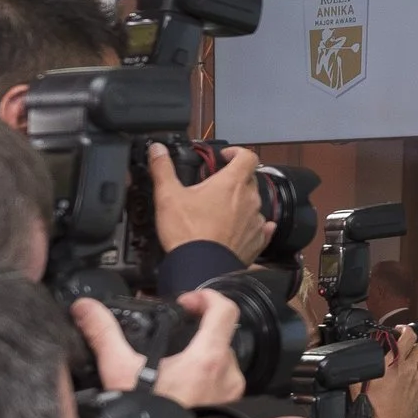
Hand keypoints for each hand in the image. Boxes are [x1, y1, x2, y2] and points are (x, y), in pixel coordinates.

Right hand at [70, 289, 245, 408]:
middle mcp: (228, 375)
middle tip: (175, 333)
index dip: (207, 297)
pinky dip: (206, 379)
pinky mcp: (229, 411)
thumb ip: (103, 333)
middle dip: (200, 331)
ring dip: (203, 356)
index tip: (186, 303)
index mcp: (209, 358)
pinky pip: (222, 385)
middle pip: (222, 336)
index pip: (225, 310)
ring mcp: (232, 395)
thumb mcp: (119, 371)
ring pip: (224, 362)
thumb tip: (85, 307)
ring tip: (174, 364)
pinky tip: (181, 388)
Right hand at [149, 142, 274, 262]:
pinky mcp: (257, 241)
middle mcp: (250, 199)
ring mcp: (256, 221)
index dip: (237, 152)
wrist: (201, 269)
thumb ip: (163, 168)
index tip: (225, 156)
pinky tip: (242, 228)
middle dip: (234, 179)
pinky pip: (260, 228)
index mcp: (232, 183)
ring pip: (253, 204)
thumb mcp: (168, 196)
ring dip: (240, 203)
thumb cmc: (187, 232)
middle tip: (215, 186)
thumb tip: (157, 148)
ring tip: (221, 211)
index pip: (247, 156)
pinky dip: (251, 225)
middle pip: (249, 180)